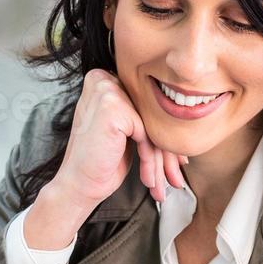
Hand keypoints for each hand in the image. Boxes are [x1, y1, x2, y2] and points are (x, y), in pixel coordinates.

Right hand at [54, 69, 187, 206]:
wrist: (78, 185)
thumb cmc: (100, 161)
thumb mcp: (123, 130)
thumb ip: (141, 113)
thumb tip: (184, 108)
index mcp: (104, 78)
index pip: (146, 107)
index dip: (162, 136)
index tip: (175, 161)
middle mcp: (103, 78)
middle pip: (151, 116)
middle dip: (166, 150)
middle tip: (177, 176)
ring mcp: (106, 90)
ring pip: (152, 126)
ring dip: (160, 160)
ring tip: (163, 184)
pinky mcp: (112, 107)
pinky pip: (147, 134)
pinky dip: (150, 160)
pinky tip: (148, 179)